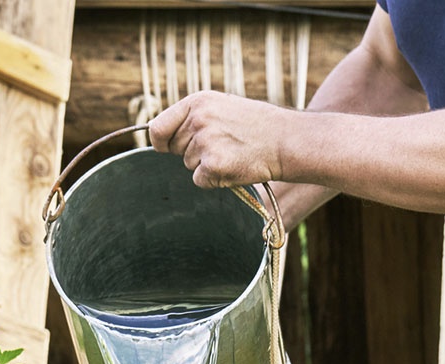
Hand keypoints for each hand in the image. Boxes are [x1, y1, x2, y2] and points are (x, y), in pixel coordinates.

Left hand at [149, 91, 288, 188]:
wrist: (286, 141)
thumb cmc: (257, 126)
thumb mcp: (222, 107)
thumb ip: (194, 117)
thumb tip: (164, 137)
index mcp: (197, 101)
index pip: (157, 127)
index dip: (159, 141)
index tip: (163, 148)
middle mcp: (198, 120)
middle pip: (175, 149)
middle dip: (193, 152)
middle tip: (224, 146)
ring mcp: (205, 142)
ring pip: (189, 165)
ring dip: (207, 165)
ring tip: (234, 153)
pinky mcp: (214, 165)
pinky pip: (200, 180)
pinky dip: (215, 180)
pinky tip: (235, 166)